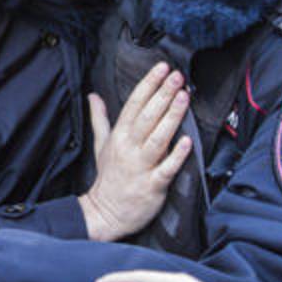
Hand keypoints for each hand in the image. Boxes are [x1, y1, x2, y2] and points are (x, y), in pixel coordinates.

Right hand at [79, 63, 191, 241]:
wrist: (104, 213)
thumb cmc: (108, 178)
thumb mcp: (100, 145)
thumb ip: (99, 119)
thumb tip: (93, 96)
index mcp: (119, 136)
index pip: (134, 104)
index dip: (148, 84)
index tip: (162, 67)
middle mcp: (129, 148)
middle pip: (147, 116)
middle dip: (163, 94)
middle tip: (177, 76)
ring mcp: (140, 166)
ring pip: (158, 138)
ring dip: (171, 117)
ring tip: (184, 97)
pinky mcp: (152, 185)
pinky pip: (166, 168)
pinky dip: (176, 155)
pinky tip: (188, 141)